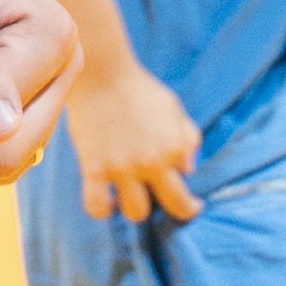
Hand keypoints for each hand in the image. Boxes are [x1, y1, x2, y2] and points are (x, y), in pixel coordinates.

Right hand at [65, 62, 202, 224]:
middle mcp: (151, 161)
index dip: (190, 204)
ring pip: (136, 212)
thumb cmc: (140, 89)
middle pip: (172, 206)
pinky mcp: (94, 167)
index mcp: (174, 147)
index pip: (187, 191)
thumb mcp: (174, 108)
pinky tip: (108, 200)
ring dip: (137, 208)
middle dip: (177, 211)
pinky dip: (102, 210)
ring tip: (134, 196)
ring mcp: (122, 167)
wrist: (103, 74)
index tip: (191, 205)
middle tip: (174, 207)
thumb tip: (189, 169)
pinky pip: (96, 205)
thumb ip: (188, 138)